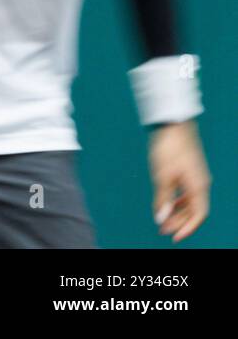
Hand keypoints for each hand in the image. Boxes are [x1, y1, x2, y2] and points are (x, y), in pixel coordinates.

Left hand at [149, 120, 209, 241]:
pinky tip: (166, 203)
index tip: (174, 237)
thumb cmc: (169, 147)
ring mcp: (196, 176)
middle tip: (163, 230)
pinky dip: (177, 200)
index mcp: (198, 186)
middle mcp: (201, 183)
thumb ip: (162, 198)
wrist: (173, 124)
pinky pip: (187, 192)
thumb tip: (161, 219)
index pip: (198, 215)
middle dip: (180, 222)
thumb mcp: (162, 175)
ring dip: (177, 212)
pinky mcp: (189, 170)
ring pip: (190, 201)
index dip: (187, 228)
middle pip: (194, 210)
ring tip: (162, 220)